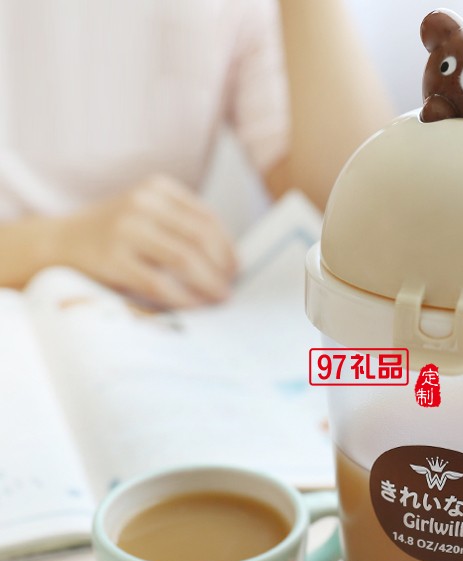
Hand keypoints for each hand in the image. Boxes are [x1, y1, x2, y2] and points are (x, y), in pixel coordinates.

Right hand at [56, 175, 236, 308]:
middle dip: (222, 267)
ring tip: (220, 298)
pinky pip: (159, 283)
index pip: (206, 218)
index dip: (227, 247)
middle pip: (200, 238)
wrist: (60, 242)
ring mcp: (125, 229)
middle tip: (230, 287)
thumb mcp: (149, 215)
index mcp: (157, 188)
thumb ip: (182, 227)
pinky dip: (183, 298)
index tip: (237, 268)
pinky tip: (195, 306)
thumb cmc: (116, 235)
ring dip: (209, 283)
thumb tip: (229, 261)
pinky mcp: (112, 258)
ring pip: (184, 258)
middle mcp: (142, 203)